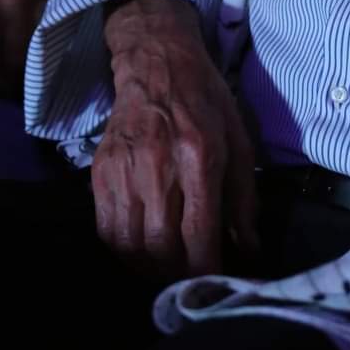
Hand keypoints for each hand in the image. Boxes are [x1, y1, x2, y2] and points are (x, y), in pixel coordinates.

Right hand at [93, 0, 258, 278]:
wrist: (157, 64)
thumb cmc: (206, 102)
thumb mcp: (239, 140)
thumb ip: (244, 198)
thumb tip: (249, 249)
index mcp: (199, 155)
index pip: (199, 231)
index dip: (205, 268)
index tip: (213, 285)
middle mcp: (158, 164)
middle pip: (161, 245)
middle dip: (178, 274)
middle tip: (191, 281)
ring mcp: (124, 168)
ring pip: (129, 243)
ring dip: (149, 269)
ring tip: (167, 271)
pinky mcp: (100, 170)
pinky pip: (105, 228)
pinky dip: (123, 251)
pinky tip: (141, 252)